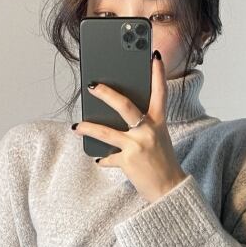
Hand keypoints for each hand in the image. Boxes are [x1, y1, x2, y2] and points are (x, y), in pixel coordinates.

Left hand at [72, 50, 187, 202]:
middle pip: (125, 106)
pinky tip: (98, 159)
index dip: (158, 74)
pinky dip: (103, 159)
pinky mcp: (128, 161)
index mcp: (159, 123)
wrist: (169, 189)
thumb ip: (144, 127)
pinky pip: (109, 158)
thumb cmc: (162, 163)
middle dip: (107, 94)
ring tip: (76, 126)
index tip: (154, 56)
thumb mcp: (159, 139)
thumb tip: (118, 118)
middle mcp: (148, 131)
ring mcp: (137, 146)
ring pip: (107, 132)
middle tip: (92, 86)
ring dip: (88, 128)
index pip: (160, 94)